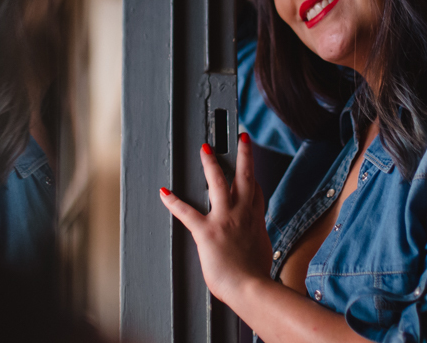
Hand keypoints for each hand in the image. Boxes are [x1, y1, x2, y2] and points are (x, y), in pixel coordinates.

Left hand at [158, 132, 273, 305]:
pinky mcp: (206, 231)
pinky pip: (187, 212)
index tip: (252, 171)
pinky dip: (173, 202)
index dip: (253, 180)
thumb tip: (253, 247)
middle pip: (244, 177)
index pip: (256, 193)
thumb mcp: (262, 254)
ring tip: (205, 149)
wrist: (251, 289)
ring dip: (210, 164)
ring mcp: (224, 220)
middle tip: (242, 139)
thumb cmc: (256, 278)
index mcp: (255, 222)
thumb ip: (255, 244)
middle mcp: (241, 215)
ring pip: (217, 183)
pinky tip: (164, 192)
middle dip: (243, 155)